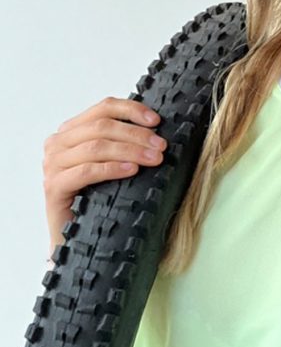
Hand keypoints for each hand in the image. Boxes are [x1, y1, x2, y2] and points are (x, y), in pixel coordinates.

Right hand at [43, 95, 165, 253]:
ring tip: (154, 159)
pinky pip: (87, 171)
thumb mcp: (111, 165)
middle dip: (136, 134)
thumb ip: (121, 144)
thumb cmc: (97, 199)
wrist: (77, 239)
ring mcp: (53, 164)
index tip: (156, 121)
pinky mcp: (54, 186)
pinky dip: (112, 168)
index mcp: (71, 131)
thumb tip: (156, 132)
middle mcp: (58, 143)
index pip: (103, 108)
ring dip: (130, 150)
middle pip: (102, 126)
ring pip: (96, 147)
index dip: (131, 110)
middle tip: (161, 146)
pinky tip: (132, 170)